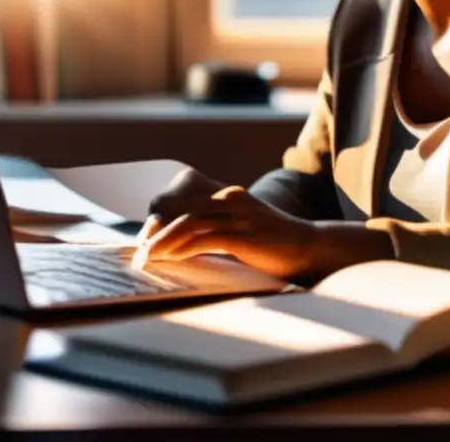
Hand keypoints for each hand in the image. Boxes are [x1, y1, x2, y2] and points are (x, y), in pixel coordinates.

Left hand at [134, 168, 317, 279]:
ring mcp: (237, 216)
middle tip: (140, 247)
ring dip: (161, 241)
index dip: (162, 207)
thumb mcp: (241, 228)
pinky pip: (203, 239)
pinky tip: (169, 260)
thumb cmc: (273, 244)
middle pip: (179, 203)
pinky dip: (181, 250)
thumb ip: (215, 228)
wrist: (309, 248)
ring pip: (186, 222)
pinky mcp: (242, 235)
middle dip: (155, 224)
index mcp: (228, 194)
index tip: (149, 231)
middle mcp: (230, 198)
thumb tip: (180, 243)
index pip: (183, 188)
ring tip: (145, 258)